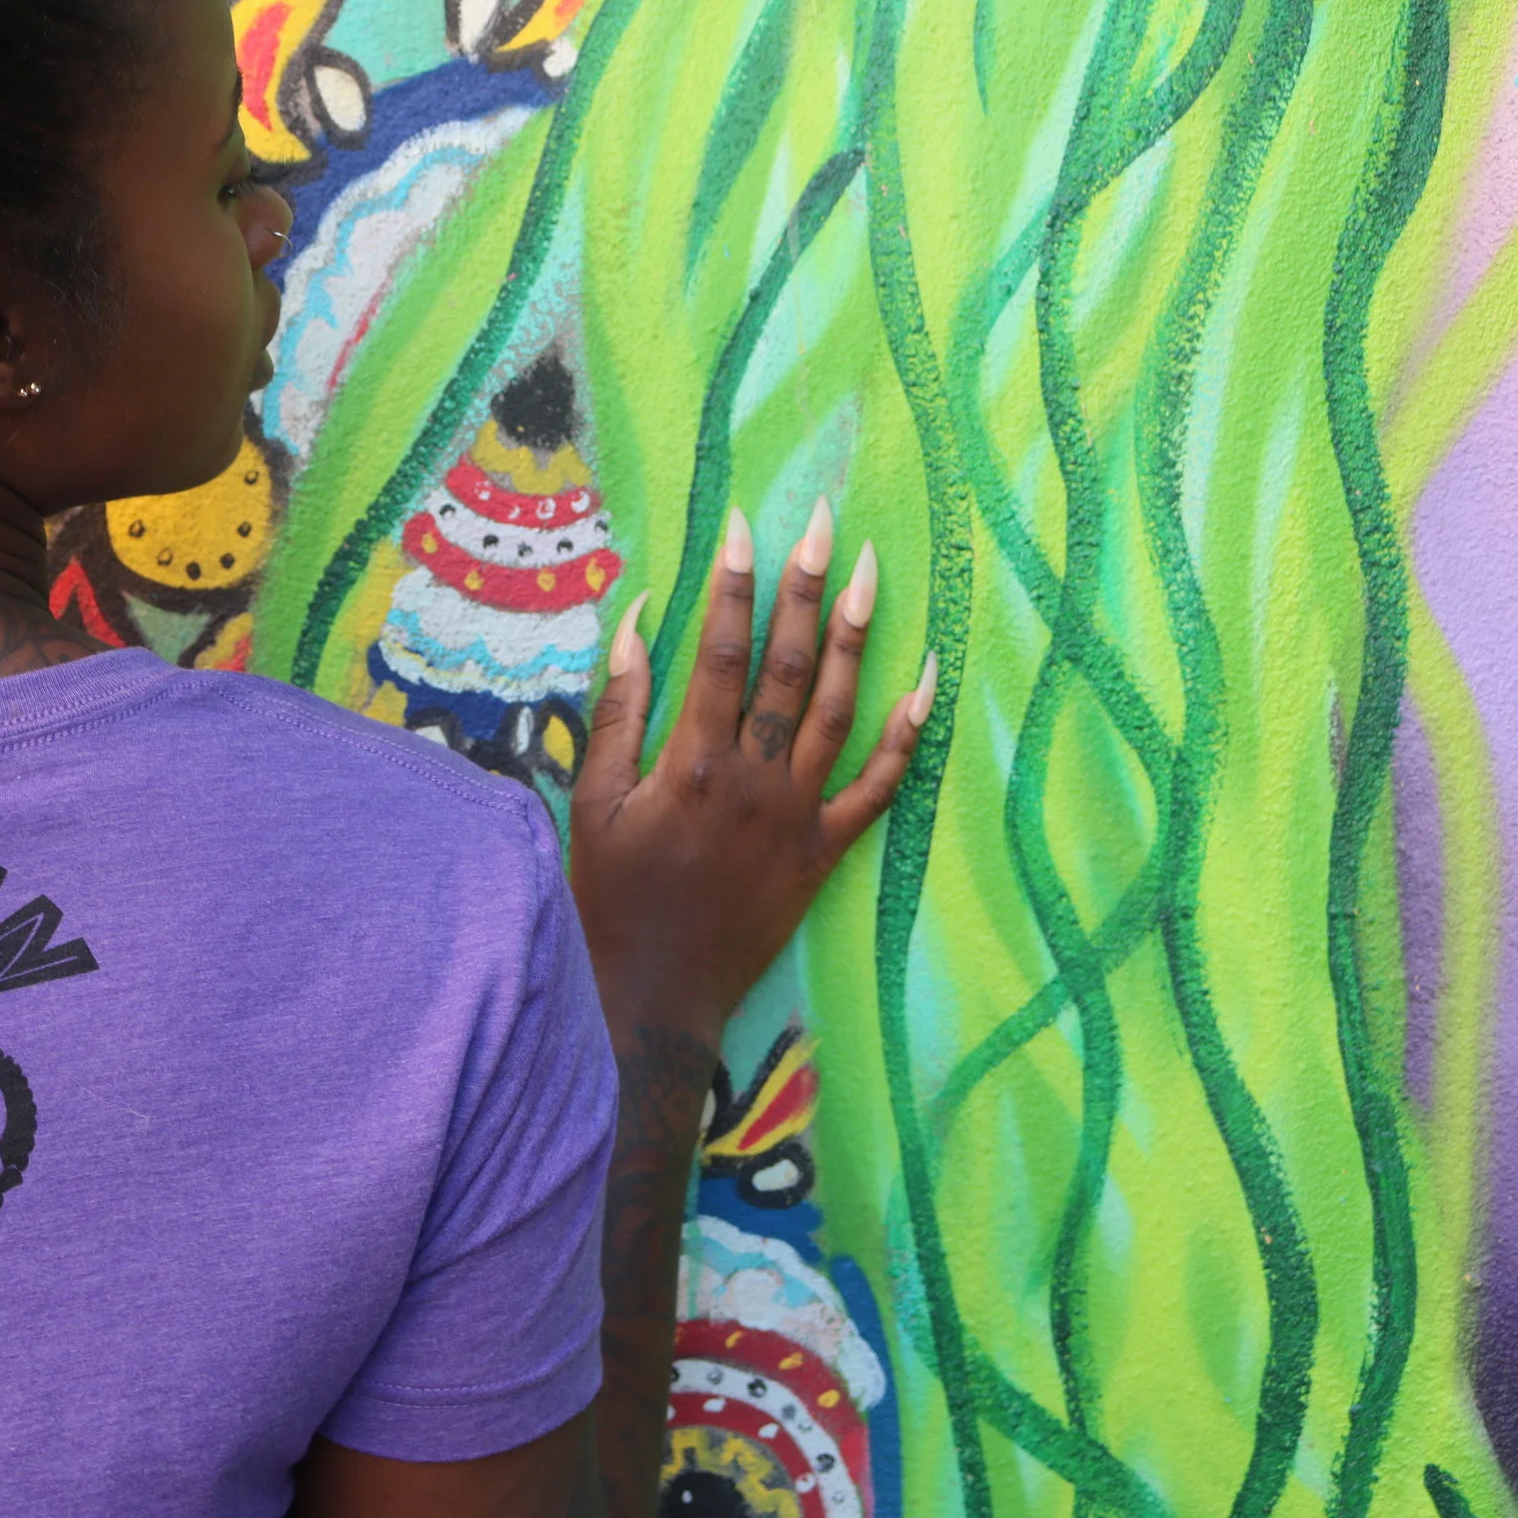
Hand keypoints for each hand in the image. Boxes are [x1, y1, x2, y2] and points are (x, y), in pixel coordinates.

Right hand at [569, 498, 934, 1042]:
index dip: (736, 584)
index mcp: (692, 764)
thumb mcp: (591, 804)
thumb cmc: (611, 899)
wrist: (653, 997)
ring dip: (856, 637)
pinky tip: (925, 680)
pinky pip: (877, 787)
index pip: (722, 652)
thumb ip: (617, 712)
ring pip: (839, 711)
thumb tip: (640, 623)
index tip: (746, 525)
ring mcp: (796, 817)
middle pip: (790, 666)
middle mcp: (754, 781)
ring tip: (873, 572)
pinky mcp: (822, 853)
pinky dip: (904, 733)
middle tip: (828, 520)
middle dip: (807, 586)